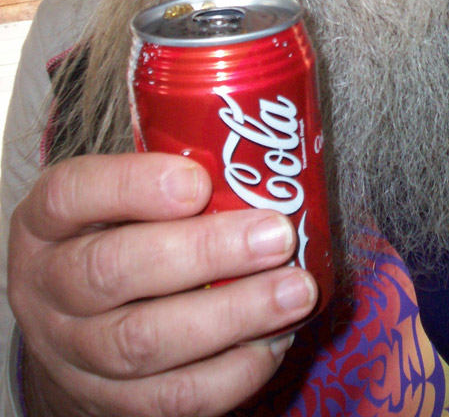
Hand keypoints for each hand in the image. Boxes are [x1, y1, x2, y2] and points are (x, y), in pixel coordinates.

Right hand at [8, 152, 317, 416]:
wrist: (66, 331)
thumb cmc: (113, 237)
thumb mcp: (115, 198)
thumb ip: (169, 179)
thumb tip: (264, 162)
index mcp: (47, 221)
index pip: (73, 193)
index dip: (134, 187)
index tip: (200, 182)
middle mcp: (48, 287)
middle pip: (114, 270)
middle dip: (206, 252)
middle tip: (277, 236)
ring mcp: (71, 354)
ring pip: (145, 342)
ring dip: (232, 315)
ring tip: (295, 290)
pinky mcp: (107, 407)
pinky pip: (171, 398)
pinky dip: (232, 372)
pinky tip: (275, 339)